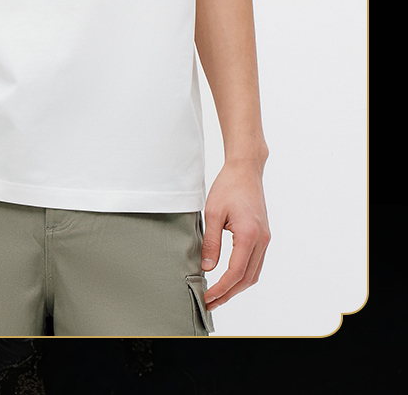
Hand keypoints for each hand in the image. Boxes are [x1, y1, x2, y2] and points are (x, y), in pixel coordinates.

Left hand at [201, 160, 270, 310]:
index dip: (222, 289)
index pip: (236, 272)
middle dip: (229, 293)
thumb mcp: (212, 213)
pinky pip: (256, 263)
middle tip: (210, 302)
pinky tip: (230, 278)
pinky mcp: (263, 236)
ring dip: (237, 287)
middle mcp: (261, 240)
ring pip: (254, 273)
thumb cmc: (228, 187)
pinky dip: (243, 275)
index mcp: (249, 235)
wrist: (246, 170)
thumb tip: (207, 268)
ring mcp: (265, 239)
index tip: (208, 297)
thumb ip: (210, 242)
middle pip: (247, 278)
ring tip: (218, 294)